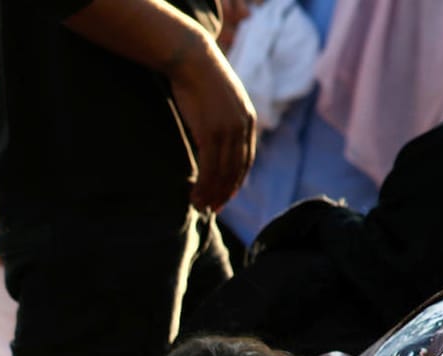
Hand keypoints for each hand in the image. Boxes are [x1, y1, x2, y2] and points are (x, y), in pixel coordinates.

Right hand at [167, 29, 256, 211]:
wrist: (194, 60)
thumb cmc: (201, 79)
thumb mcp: (221, 101)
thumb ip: (224, 119)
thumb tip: (215, 136)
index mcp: (248, 121)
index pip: (246, 161)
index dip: (236, 182)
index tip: (226, 196)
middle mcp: (242, 128)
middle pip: (236, 170)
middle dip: (225, 193)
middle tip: (213, 209)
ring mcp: (227, 131)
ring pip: (222, 172)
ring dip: (212, 193)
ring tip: (201, 207)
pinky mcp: (210, 132)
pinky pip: (209, 167)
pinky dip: (203, 185)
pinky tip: (194, 195)